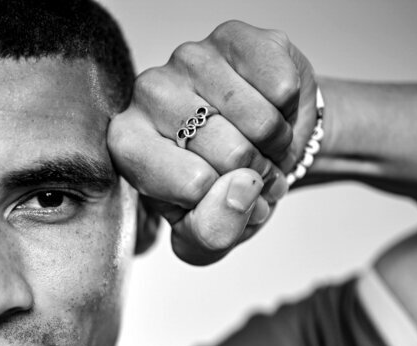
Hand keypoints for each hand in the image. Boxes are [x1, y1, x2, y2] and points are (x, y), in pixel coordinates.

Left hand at [108, 21, 317, 264]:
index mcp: (128, 146)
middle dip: (254, 173)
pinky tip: (268, 109)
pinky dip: (288, 110)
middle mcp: (147, 94)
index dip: (225, 201)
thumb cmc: (221, 191)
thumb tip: (240, 190)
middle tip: (246, 169)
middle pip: (231, 153)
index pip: (194, 186)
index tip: (219, 196)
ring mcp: (189, 59)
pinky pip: (281, 87)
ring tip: (257, 142)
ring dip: (274, 143)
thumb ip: (212, 233)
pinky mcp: (232, 38)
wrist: (259, 147)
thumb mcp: (208, 236)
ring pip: (260, 120)